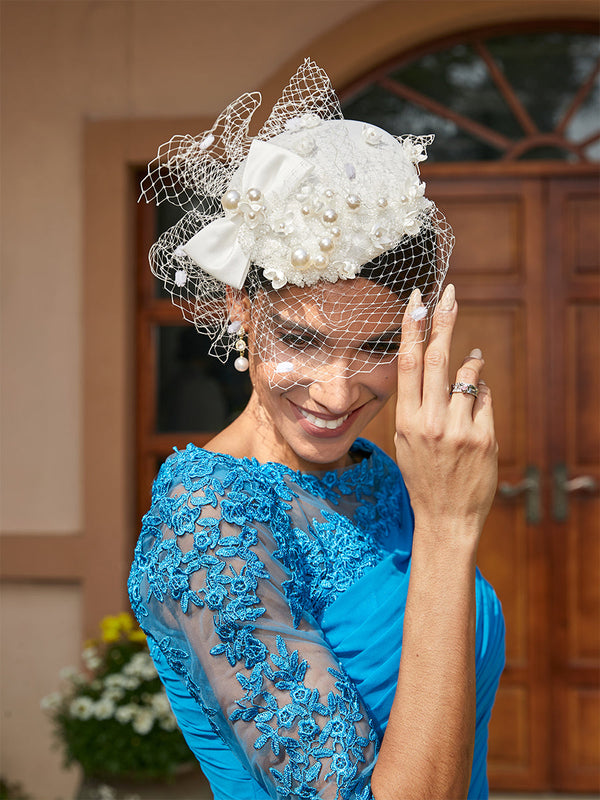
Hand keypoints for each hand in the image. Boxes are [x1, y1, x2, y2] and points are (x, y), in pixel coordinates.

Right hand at [394, 284, 497, 545]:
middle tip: (450, 294)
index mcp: (407, 420)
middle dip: (444, 321)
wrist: (446, 516)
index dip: (413, 328)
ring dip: (469, 361)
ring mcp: (460, 429)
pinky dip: (482, 391)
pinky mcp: (485, 437)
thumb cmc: (423, 477)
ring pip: (467, 375)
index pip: (408, 364)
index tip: (418, 300)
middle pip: (438, 358)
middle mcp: (431, 421)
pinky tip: (477, 397)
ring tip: (470, 356)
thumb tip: (436, 370)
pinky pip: (485, 398)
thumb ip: (417, 406)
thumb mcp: (406, 442)